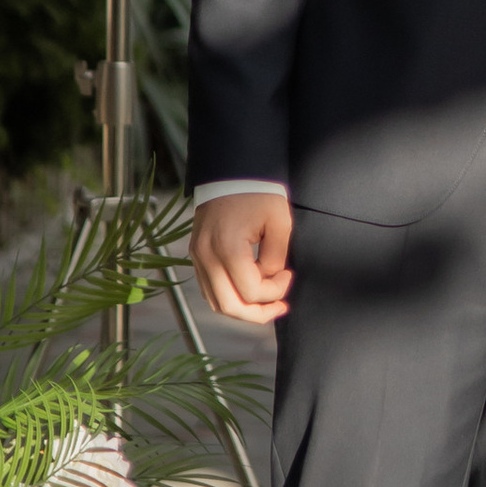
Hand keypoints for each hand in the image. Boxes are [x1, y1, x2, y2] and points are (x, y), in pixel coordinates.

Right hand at [193, 190, 294, 326]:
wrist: (231, 172)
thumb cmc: (258, 193)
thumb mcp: (279, 222)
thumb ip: (275, 257)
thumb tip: (270, 281)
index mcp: (227, 248)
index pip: (251, 292)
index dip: (276, 292)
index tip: (289, 275)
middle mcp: (206, 256)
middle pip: (229, 307)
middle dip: (258, 314)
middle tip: (280, 307)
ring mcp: (197, 257)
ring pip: (216, 303)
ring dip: (243, 309)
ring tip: (266, 303)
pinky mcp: (196, 255)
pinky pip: (209, 289)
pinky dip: (229, 296)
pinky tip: (248, 291)